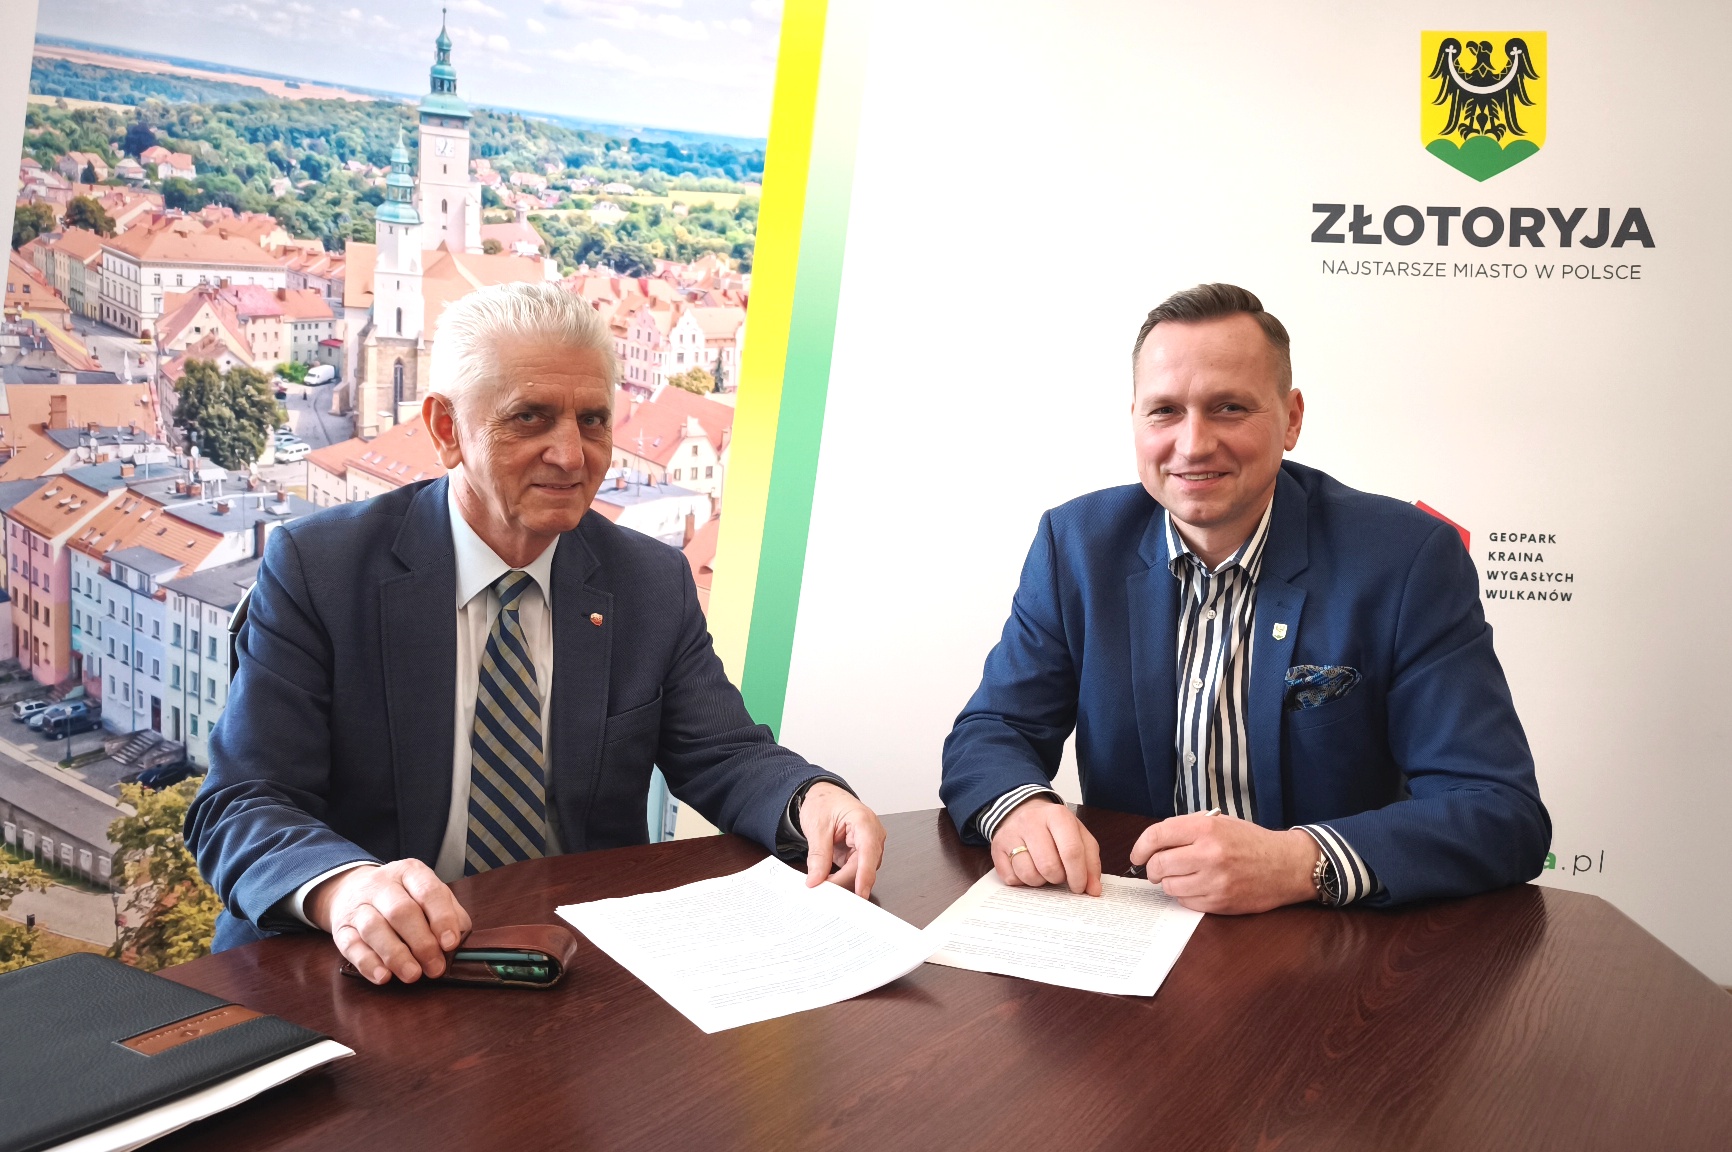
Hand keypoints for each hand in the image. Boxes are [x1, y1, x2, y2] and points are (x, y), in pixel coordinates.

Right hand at [306, 859, 472, 984]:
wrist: (351, 888)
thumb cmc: (401, 895)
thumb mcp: (426, 893)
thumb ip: (448, 912)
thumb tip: (460, 939)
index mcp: (409, 872)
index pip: (428, 891)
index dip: (441, 918)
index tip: (451, 943)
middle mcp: (381, 885)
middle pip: (401, 911)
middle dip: (421, 942)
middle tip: (436, 968)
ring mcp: (358, 906)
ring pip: (374, 929)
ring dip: (396, 955)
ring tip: (413, 975)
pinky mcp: (341, 929)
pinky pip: (351, 947)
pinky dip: (368, 964)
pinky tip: (384, 977)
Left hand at [798, 782, 885, 898]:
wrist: (823, 796)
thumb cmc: (824, 802)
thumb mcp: (816, 827)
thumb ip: (818, 855)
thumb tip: (816, 879)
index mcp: (864, 821)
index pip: (869, 851)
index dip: (865, 874)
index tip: (860, 893)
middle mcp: (872, 833)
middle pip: (864, 865)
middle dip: (845, 881)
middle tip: (824, 892)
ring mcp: (868, 844)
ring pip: (860, 871)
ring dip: (843, 880)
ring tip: (824, 887)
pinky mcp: (861, 852)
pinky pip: (855, 870)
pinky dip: (842, 877)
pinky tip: (829, 881)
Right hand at [990, 797, 1101, 895]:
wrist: (1022, 811)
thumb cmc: (1054, 828)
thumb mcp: (1078, 836)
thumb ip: (1090, 862)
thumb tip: (1093, 890)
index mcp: (1057, 815)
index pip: (1071, 851)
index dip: (1078, 875)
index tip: (1080, 888)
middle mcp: (1031, 821)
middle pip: (1049, 866)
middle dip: (1058, 878)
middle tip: (1059, 874)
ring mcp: (1010, 834)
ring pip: (1029, 875)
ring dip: (1040, 881)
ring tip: (1042, 870)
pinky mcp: (996, 848)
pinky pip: (1011, 878)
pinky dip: (1022, 881)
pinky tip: (1027, 868)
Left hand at [1130, 814, 1319, 913]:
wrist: (1286, 865)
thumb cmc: (1250, 841)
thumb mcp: (1219, 823)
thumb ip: (1186, 829)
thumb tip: (1153, 844)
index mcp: (1205, 828)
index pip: (1156, 836)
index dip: (1140, 847)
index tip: (1137, 856)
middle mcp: (1208, 854)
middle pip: (1158, 865)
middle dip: (1153, 868)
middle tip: (1159, 868)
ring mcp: (1214, 880)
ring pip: (1169, 887)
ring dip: (1170, 883)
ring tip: (1184, 875)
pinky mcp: (1220, 902)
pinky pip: (1186, 902)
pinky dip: (1186, 895)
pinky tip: (1199, 886)